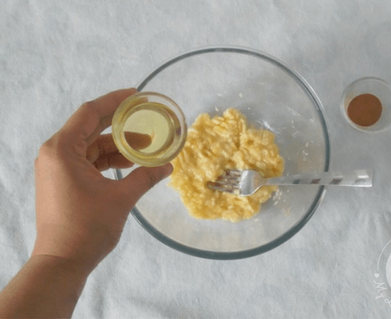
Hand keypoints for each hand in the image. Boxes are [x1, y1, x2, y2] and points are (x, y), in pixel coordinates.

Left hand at [32, 88, 171, 272]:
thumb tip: (168, 165)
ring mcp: (58, 168)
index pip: (90, 113)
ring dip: (117, 147)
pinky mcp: (63, 181)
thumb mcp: (121, 198)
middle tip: (146, 117)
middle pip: (91, 128)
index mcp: (62, 150)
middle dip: (120, 125)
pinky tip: (131, 163)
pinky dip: (109, 161)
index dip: (115, 102)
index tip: (137, 96)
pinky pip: (88, 162)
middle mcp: (55, 154)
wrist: (62, 262)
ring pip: (91, 147)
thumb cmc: (87, 227)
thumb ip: (145, 177)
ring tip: (146, 149)